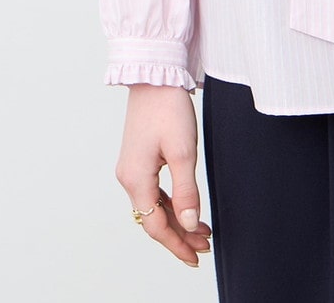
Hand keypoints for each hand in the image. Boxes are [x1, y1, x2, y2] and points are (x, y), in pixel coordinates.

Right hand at [115, 84, 212, 266]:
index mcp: (136, 179)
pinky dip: (170, 204)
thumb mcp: (183, 151)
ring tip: (202, 231)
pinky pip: (152, 192)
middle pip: (153, 219)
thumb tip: (190, 223)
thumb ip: (186, 190)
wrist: (155, 77)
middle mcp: (128, 178)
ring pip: (154, 206)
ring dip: (177, 220)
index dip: (176, 244)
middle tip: (205, 245)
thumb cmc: (168, 108)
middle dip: (180, 235)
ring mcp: (131, 168)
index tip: (195, 257)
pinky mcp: (138, 159)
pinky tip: (186, 207)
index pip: (156, 225)